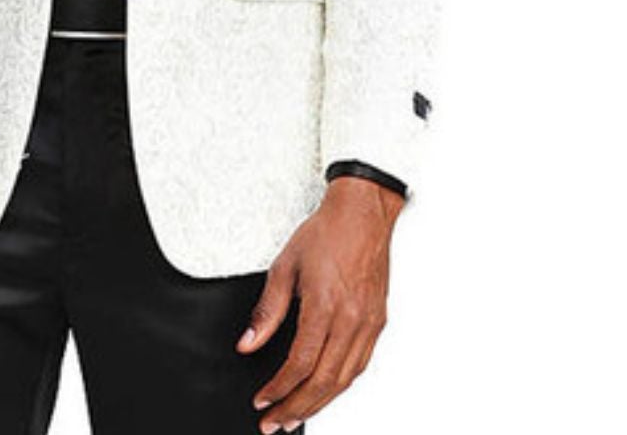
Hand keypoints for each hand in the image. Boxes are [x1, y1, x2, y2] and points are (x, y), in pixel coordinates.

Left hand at [236, 176, 405, 432]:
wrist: (363, 213)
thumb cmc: (325, 232)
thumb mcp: (285, 265)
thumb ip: (267, 310)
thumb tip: (249, 343)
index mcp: (324, 305)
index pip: (300, 364)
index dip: (279, 389)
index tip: (262, 401)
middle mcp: (351, 320)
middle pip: (323, 381)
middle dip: (297, 408)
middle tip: (276, 424)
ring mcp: (368, 323)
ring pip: (344, 379)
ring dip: (319, 404)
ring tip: (297, 417)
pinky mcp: (378, 322)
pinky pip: (359, 365)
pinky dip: (340, 384)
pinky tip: (325, 391)